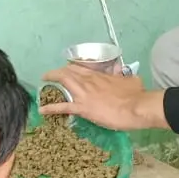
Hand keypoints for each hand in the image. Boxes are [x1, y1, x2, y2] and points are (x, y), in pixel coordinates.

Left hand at [41, 66, 165, 131]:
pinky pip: (63, 106)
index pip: (80, 67)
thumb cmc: (136, 95)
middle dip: (57, 73)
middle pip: (67, 72)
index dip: (70, 67)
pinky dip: (51, 108)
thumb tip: (124, 76)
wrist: (136, 107)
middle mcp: (88, 81)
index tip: (66, 69)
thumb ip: (124, 78)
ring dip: (51, 81)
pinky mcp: (82, 108)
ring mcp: (84, 94)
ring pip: (63, 82)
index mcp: (99, 75)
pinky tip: (42, 110)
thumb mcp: (131, 81)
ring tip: (43, 84)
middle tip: (51, 77)